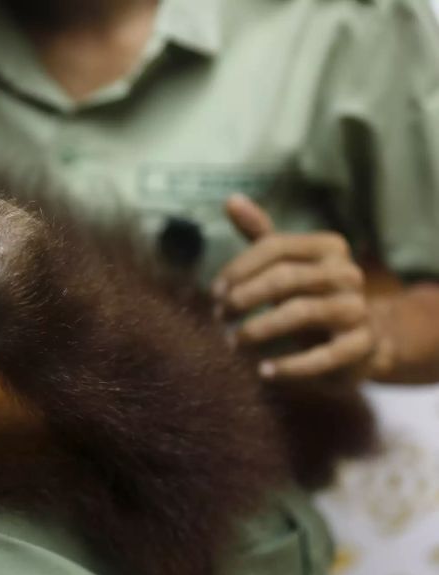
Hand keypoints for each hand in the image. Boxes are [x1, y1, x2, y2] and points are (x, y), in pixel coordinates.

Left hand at [213, 195, 375, 380]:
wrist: (362, 339)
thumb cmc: (310, 295)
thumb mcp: (287, 263)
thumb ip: (261, 234)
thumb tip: (231, 200)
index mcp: (328, 247)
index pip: (274, 247)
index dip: (238, 269)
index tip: (214, 294)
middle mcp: (347, 273)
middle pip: (285, 277)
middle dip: (244, 297)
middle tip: (219, 317)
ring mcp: (357, 309)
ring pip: (301, 312)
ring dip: (259, 329)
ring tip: (233, 343)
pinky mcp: (362, 346)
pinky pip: (323, 356)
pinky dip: (289, 366)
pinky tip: (263, 372)